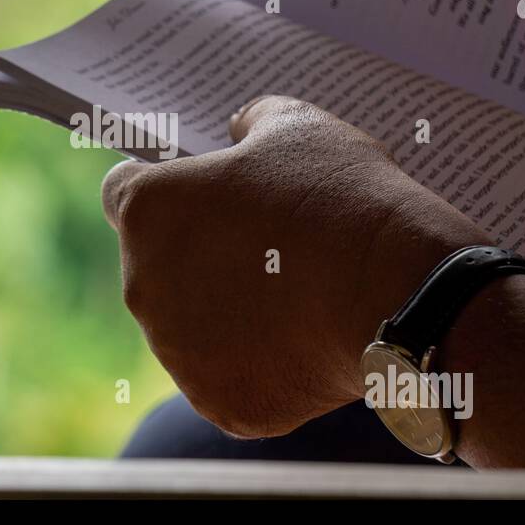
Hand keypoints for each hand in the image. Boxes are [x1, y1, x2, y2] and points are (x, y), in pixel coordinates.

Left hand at [100, 96, 486, 437]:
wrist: (401, 292)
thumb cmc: (342, 198)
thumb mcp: (298, 127)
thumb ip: (251, 122)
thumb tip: (239, 129)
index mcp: (147, 209)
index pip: (123, 194)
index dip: (163, 191)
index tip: (198, 197)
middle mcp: (142, 284)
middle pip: (158, 268)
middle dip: (201, 259)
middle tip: (268, 251)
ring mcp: (176, 353)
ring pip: (190, 331)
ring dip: (226, 316)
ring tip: (295, 298)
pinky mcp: (216, 403)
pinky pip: (229, 381)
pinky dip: (260, 368)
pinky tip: (305, 343)